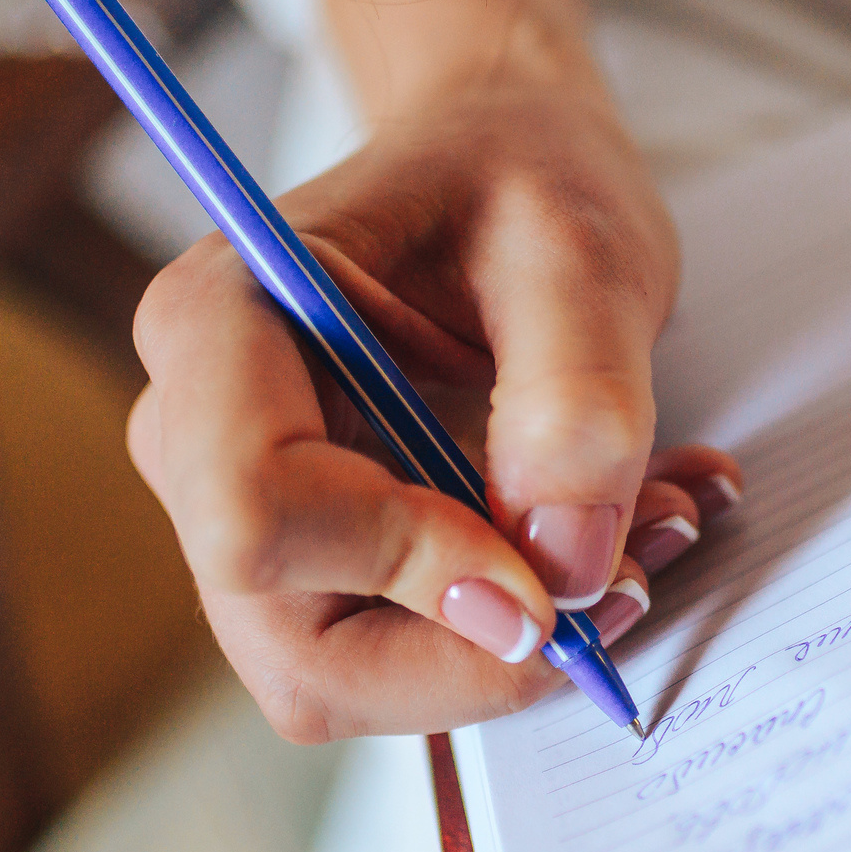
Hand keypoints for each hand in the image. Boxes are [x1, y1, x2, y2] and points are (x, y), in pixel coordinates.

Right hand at [126, 0, 738, 741]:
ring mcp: (250, 517)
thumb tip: (567, 567)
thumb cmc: (518, 173)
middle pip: (297, 643)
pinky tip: (614, 543)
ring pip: (354, 681)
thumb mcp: (581, 246)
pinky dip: (523, 633)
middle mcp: (198, 439)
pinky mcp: (321, 568)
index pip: (256, 511)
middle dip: (478, 649)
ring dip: (516, 650)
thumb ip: (576, 394)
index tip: (553, 576)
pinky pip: (404, 658)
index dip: (405, 569)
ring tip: (652, 535)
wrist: (505, 170)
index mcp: (220, 321)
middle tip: (634, 578)